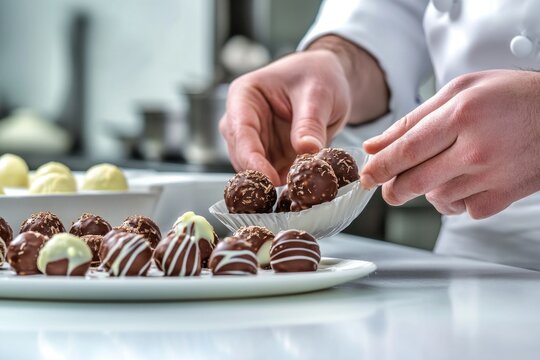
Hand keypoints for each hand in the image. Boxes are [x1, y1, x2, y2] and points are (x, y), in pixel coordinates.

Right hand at [220, 36, 387, 184]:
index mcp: (243, 97)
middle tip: (287, 190)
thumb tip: (306, 150)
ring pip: (254, 170)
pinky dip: (286, 183)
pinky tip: (302, 187)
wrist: (327, 79)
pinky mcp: (269, 156)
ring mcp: (254, 141)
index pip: (241, 132)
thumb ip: (310, 121)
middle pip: (242, 156)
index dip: (252, 159)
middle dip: (262, 176)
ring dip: (275, 182)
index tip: (270, 180)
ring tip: (300, 190)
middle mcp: (241, 121)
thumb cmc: (316, 75)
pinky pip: (272, 175)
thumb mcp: (318, 93)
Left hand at [361, 70, 539, 218]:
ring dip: (428, 190)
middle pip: (415, 181)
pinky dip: (455, 200)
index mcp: (462, 115)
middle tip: (388, 187)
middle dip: (393, 188)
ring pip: (436, 198)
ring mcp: (491, 177)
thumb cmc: (510, 97)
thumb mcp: (460, 90)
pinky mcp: (503, 198)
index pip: (407, 149)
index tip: (365, 177)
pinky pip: (462, 210)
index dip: (380, 167)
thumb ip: (413, 119)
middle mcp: (475, 149)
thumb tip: (374, 146)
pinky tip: (464, 181)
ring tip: (442, 170)